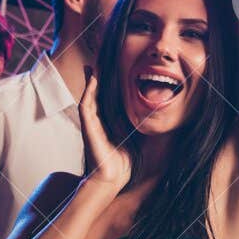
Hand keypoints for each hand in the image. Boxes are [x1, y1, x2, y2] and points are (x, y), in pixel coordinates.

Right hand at [78, 66, 130, 189]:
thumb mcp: (133, 134)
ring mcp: (91, 123)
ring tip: (93, 66)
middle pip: (94, 94)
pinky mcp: (88, 127)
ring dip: (90, 81)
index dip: (106, 85)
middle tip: (97, 61)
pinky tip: (92, 80)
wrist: (113, 177)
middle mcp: (97, 121)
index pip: (105, 98)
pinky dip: (88, 92)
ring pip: (89, 96)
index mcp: (107, 122)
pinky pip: (86, 105)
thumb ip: (137, 122)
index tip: (110, 69)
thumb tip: (153, 109)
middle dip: (95, 78)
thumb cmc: (123, 159)